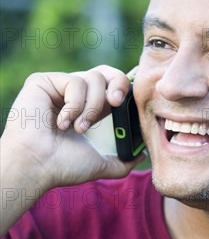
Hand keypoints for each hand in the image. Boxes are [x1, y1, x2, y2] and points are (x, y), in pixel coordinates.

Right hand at [1, 65, 144, 193]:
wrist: (37, 166)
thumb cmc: (62, 166)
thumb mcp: (100, 164)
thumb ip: (123, 161)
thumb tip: (141, 155)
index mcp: (87, 108)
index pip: (112, 86)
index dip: (124, 87)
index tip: (130, 98)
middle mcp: (73, 95)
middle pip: (106, 72)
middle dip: (118, 84)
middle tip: (116, 102)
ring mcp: (57, 86)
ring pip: (94, 78)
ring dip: (92, 107)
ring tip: (79, 128)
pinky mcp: (42, 81)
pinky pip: (75, 81)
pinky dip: (75, 105)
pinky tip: (61, 122)